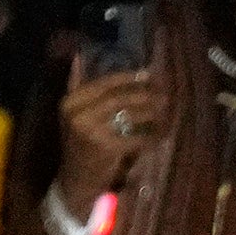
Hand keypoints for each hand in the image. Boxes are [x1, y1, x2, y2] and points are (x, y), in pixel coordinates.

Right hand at [53, 65, 161, 215]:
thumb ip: (75, 84)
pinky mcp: (108, 149)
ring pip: (129, 116)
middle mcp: (78, 115)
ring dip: (151, 112)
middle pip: (119, 98)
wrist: (75, 179)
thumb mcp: (71, 112)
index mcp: (70, 102)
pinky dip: (151, 136)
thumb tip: (78, 55)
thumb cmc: (77, 142)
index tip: (147, 74)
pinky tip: (162, 133)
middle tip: (164, 92)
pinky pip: (136, 138)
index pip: (102, 83)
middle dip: (144, 94)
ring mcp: (92, 132)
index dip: (127, 77)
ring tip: (165, 109)